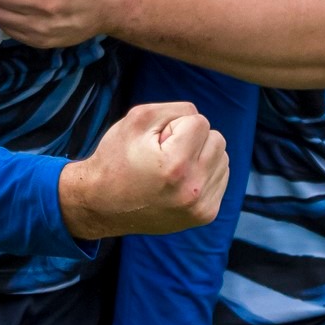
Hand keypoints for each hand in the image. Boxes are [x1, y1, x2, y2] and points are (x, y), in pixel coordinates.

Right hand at [58, 102, 226, 239]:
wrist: (102, 205)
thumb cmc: (116, 159)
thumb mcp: (136, 120)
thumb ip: (175, 109)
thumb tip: (200, 120)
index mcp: (177, 166)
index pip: (201, 122)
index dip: (176, 126)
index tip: (157, 143)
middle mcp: (193, 190)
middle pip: (217, 139)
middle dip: (193, 140)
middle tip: (164, 155)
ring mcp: (201, 207)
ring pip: (222, 158)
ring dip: (201, 157)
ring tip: (172, 170)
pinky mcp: (205, 216)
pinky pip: (220, 178)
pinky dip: (204, 174)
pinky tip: (179, 182)